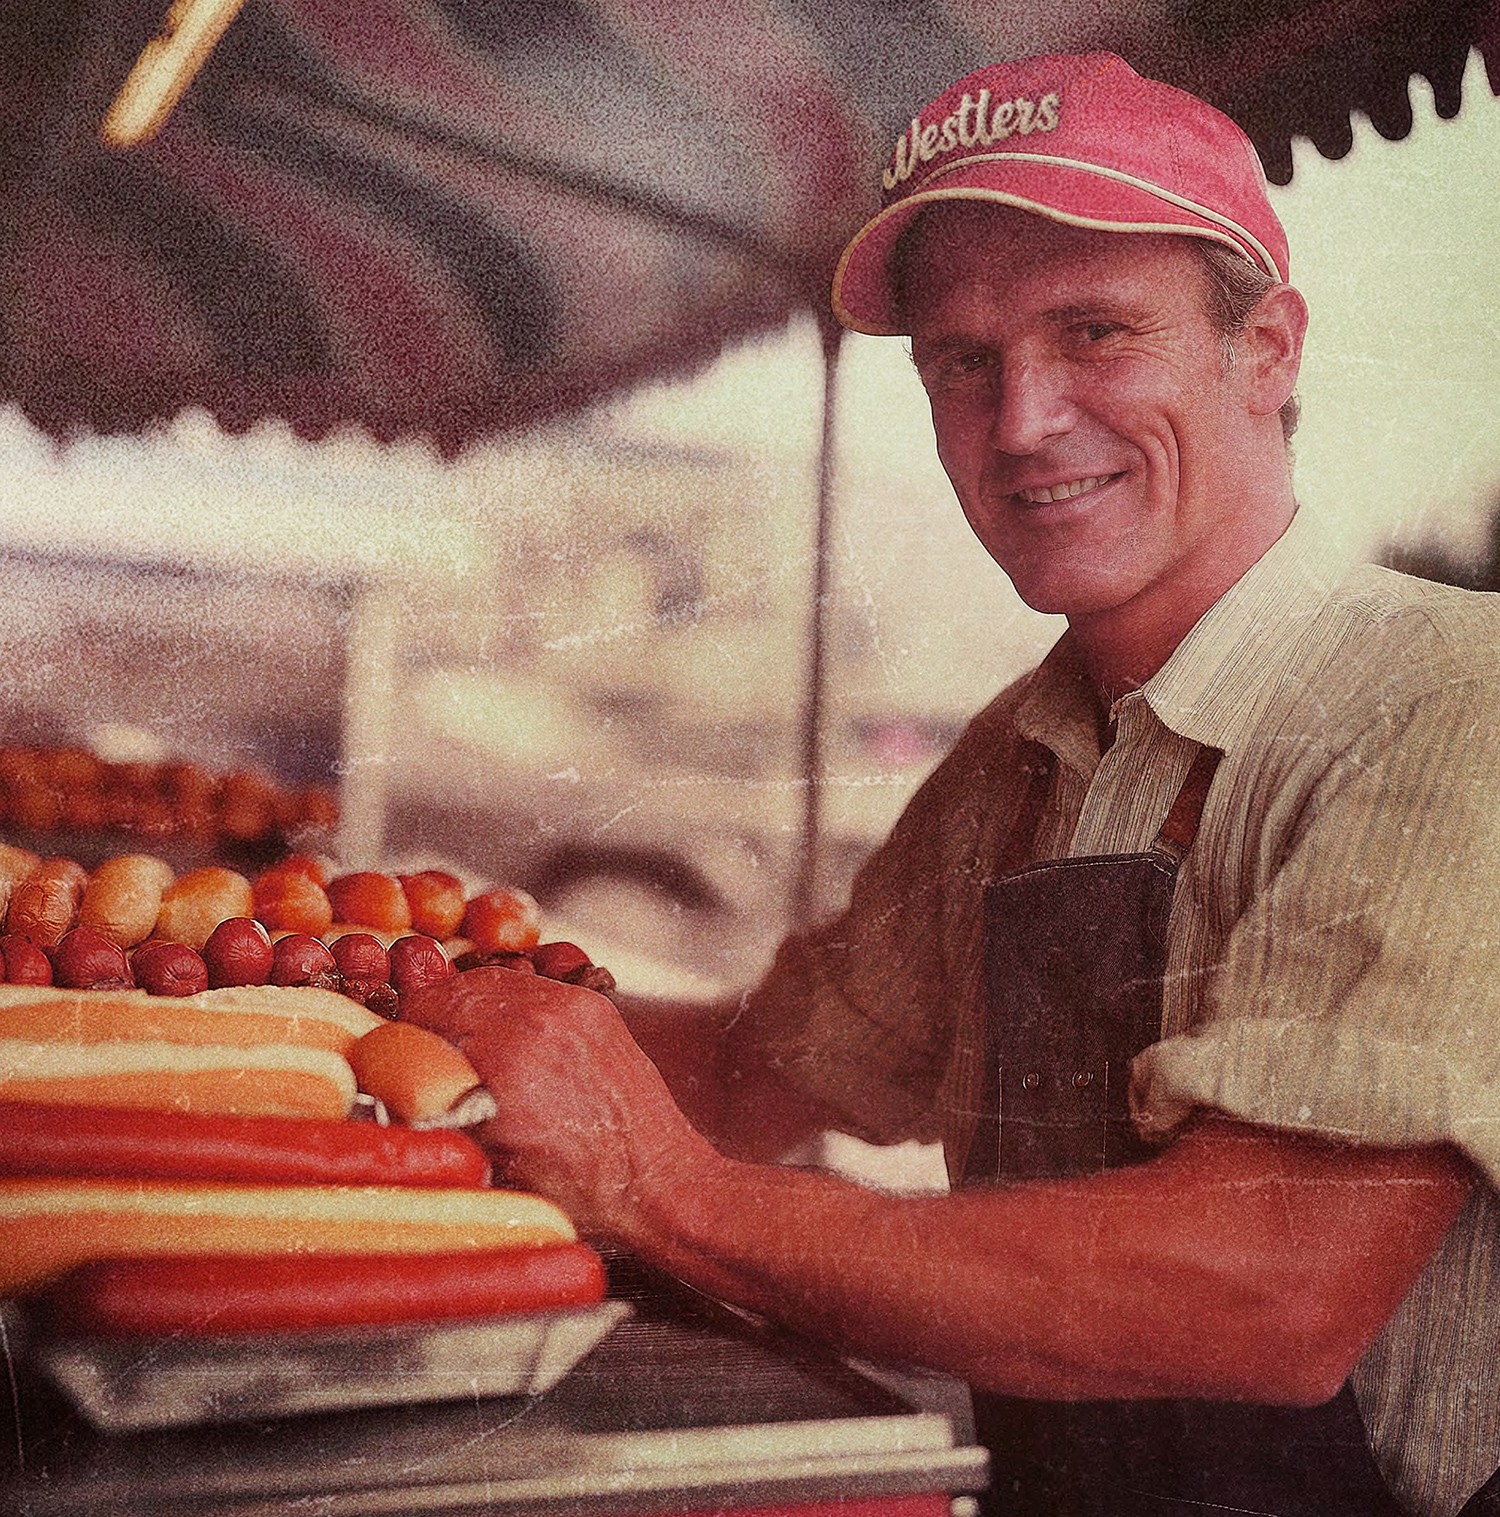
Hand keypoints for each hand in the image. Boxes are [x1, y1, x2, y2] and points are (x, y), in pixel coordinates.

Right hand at [400, 968, 714, 1238]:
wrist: (656, 1180)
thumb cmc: (579, 1192)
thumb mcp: (490, 1172)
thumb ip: (438, 1123)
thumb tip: (390, 1097)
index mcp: (506, 1070)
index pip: (420, 1026)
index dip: (396, 1045)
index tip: (391, 1065)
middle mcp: (537, 1027)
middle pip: (448, 994)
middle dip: (426, 1023)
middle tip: (420, 1057)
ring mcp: (569, 1009)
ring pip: (485, 982)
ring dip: (463, 1007)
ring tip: (459, 1045)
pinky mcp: (591, 1005)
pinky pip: (526, 985)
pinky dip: (504, 1004)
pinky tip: (503, 1037)